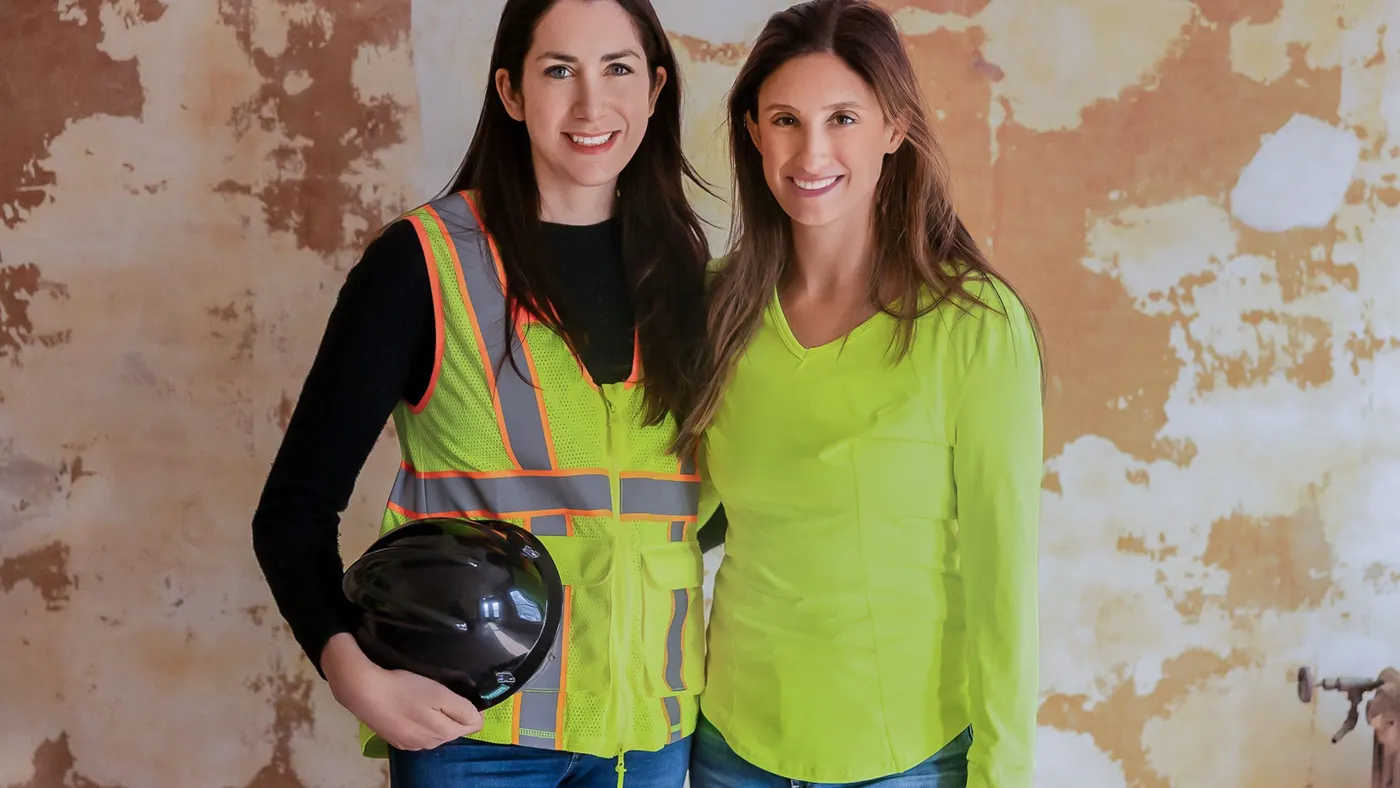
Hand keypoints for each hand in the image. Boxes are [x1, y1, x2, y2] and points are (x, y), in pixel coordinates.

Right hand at [321, 633, 483, 750]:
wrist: (365, 692)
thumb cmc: (405, 688)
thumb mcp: (439, 693)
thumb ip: (462, 708)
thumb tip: (478, 718)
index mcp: (442, 733)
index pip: (472, 726)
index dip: (474, 709)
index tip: (465, 694)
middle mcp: (429, 745)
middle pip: (454, 730)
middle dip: (455, 715)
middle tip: (444, 693)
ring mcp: (411, 745)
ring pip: (436, 733)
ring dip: (437, 719)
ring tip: (427, 699)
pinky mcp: (397, 741)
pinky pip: (419, 734)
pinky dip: (420, 723)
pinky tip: (411, 709)